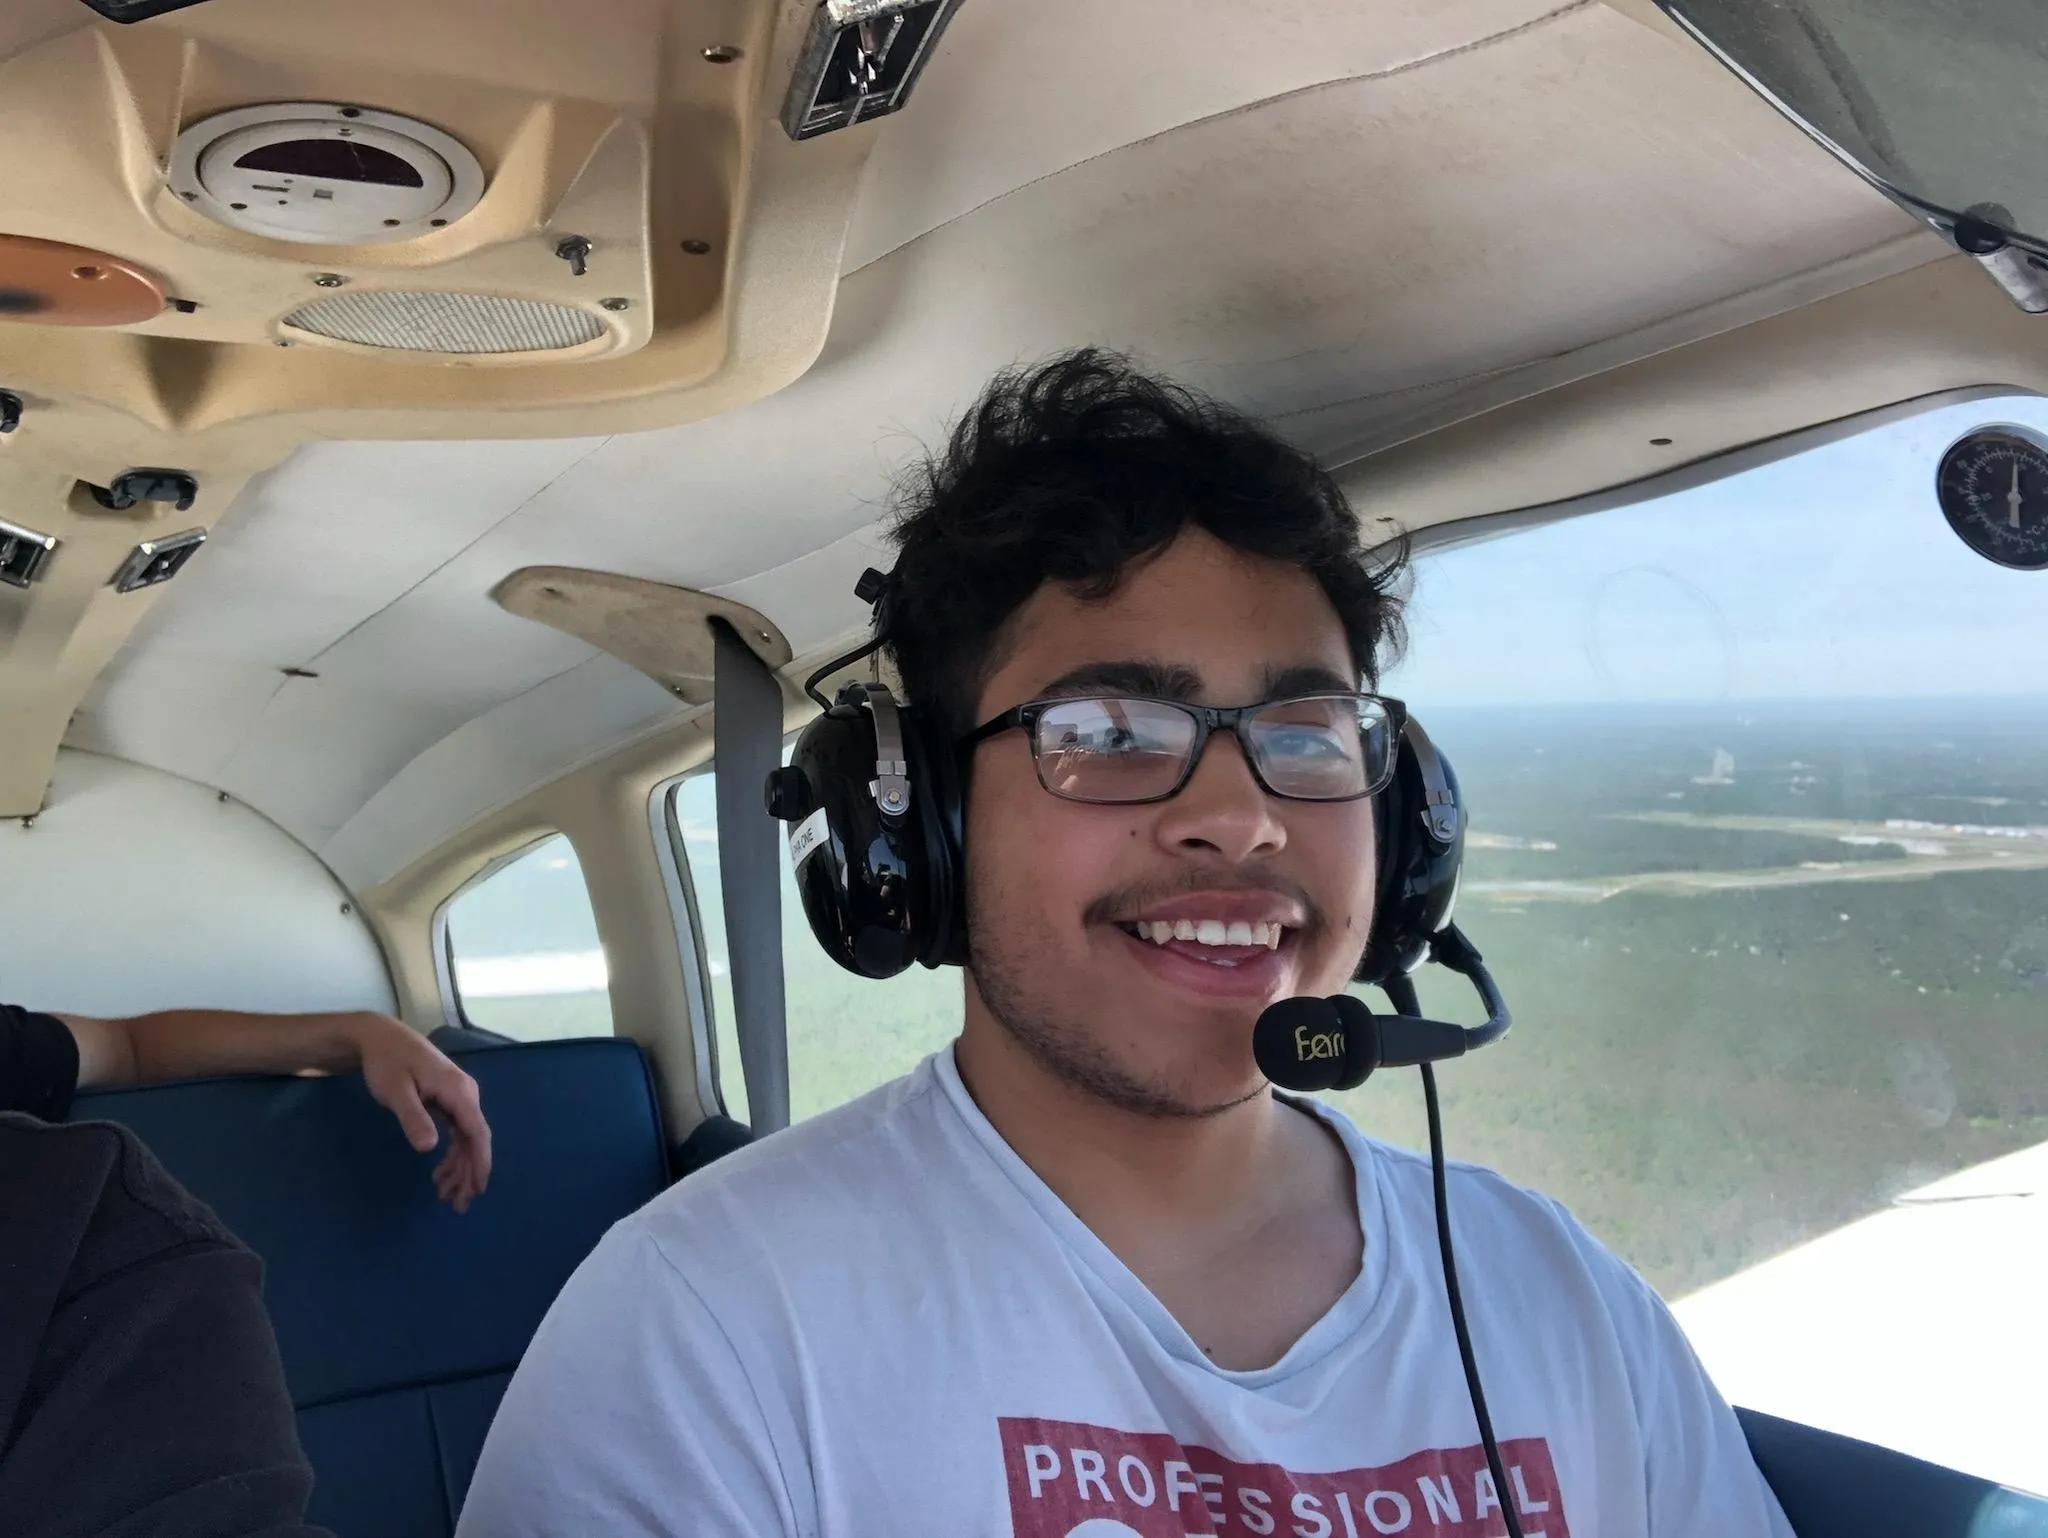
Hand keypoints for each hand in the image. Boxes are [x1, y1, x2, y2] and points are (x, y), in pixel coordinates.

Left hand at [346, 1014, 492, 1211]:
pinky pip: (457, 1132)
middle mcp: (466, 1095)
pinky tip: (441, 1173)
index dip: (480, 1162)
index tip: (477, 1189)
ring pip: (467, 1139)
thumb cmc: (387, 1063)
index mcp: (458, 1092)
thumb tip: (429, 1148)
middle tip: (457, 1205)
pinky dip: (452, 1154)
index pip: (477, 1132)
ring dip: (460, 1168)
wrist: (380, 1038)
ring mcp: (458, 1097)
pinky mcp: (448, 1100)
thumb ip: (413, 1118)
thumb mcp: (396, 1091)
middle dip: (468, 1173)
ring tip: (446, 1196)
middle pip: (475, 1140)